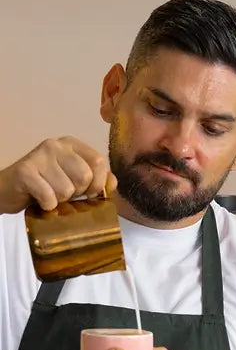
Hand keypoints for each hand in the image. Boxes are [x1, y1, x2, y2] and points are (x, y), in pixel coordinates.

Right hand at [0, 136, 117, 213]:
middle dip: (78, 193)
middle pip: (85, 176)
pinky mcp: (25, 171)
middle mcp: (56, 145)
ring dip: (60, 200)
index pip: (99, 162)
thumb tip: (112, 182)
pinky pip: (49, 196)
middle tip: (64, 194)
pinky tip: (40, 200)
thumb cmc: (48, 187)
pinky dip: (47, 205)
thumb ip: (98, 180)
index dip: (98, 184)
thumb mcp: (76, 182)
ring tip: (50, 195)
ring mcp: (39, 155)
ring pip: (67, 189)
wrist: (10, 191)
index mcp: (73, 145)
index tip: (88, 193)